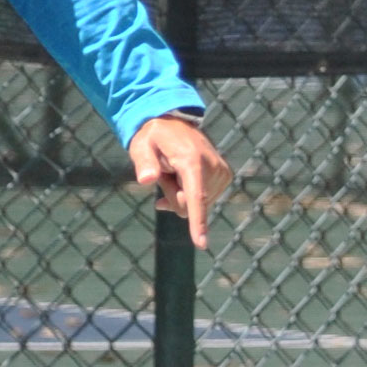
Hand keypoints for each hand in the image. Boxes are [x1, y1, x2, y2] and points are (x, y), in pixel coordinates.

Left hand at [129, 111, 230, 246]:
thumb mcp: (141, 145)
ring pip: (196, 205)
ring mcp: (221, 172)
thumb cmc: (154, 136)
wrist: (174, 122)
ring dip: (180, 194)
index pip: (195, 197)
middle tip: (164, 173)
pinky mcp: (225, 176)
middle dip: (172, 196)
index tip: (201, 244)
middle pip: (188, 205)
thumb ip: (144, 162)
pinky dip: (190, 196)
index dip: (197, 221)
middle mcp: (212, 166)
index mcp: (191, 160)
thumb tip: (146, 180)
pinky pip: (204, 201)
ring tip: (174, 171)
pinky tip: (181, 180)